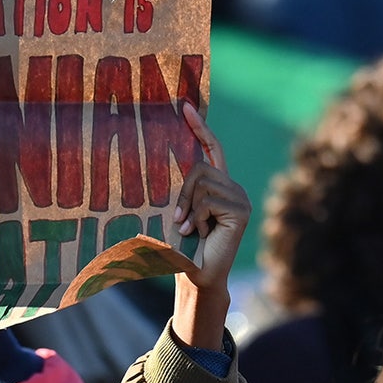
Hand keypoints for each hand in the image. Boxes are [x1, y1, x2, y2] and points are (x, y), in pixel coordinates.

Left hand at [170, 102, 249, 349]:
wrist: (197, 276)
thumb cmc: (180, 246)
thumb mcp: (173, 213)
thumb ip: (173, 192)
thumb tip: (141, 167)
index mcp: (217, 185)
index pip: (211, 148)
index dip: (199, 127)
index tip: (184, 106)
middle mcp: (232, 187)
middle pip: (200, 168)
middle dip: (182, 191)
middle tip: (176, 218)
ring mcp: (240, 198)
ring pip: (202, 183)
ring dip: (187, 206)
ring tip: (186, 227)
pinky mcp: (241, 210)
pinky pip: (208, 199)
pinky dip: (195, 216)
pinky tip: (195, 232)